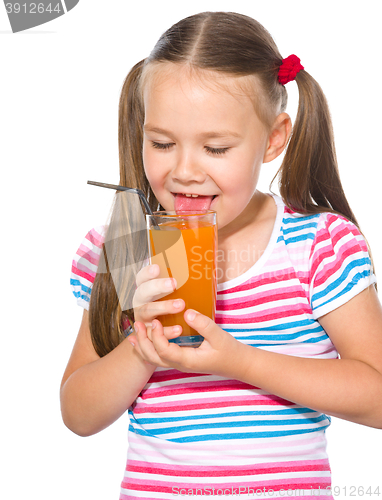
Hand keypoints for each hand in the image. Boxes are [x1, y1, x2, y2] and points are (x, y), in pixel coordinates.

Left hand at [128, 309, 244, 376]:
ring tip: (133, 333)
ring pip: (154, 359)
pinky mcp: (181, 359)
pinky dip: (149, 348)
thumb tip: (187, 313)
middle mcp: (180, 364)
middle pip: (153, 358)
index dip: (156, 336)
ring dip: (143, 346)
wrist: (238, 364)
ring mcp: (180, 363)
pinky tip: (144, 340)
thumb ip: (203, 325)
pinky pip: (160, 357)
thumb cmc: (229, 351)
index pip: (164, 350)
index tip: (156, 320)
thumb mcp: (219, 336)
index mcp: (188, 360)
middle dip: (142, 342)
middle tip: (136, 324)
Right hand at [133, 264, 184, 340]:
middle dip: (157, 286)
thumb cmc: (169, 302)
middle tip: (173, 283)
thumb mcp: (170, 290)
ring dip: (163, 307)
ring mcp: (142, 317)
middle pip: (143, 292)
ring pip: (148, 311)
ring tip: (180, 304)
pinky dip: (167, 331)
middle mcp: (140, 301)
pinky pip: (154, 333)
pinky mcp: (147, 333)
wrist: (161, 328)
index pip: (141, 277)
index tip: (158, 268)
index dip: (147, 272)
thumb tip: (197, 261)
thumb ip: (178, 278)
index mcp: (144, 288)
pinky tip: (179, 329)